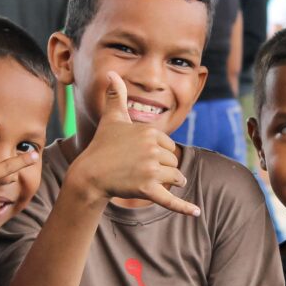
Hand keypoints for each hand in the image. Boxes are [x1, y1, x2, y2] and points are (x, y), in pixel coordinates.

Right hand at [70, 72, 199, 216]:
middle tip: (139, 170)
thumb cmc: (102, 146)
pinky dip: (184, 207)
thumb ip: (116, 95)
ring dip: (166, 183)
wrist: (89, 174)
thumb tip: (112, 73)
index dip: (157, 153)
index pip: (169, 146)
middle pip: (173, 162)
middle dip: (163, 169)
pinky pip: (170, 199)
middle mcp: (152, 149)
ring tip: (147, 181)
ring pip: (175, 178)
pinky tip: (196, 212)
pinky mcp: (147, 189)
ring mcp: (150, 170)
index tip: (138, 156)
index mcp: (149, 132)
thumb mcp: (112, 119)